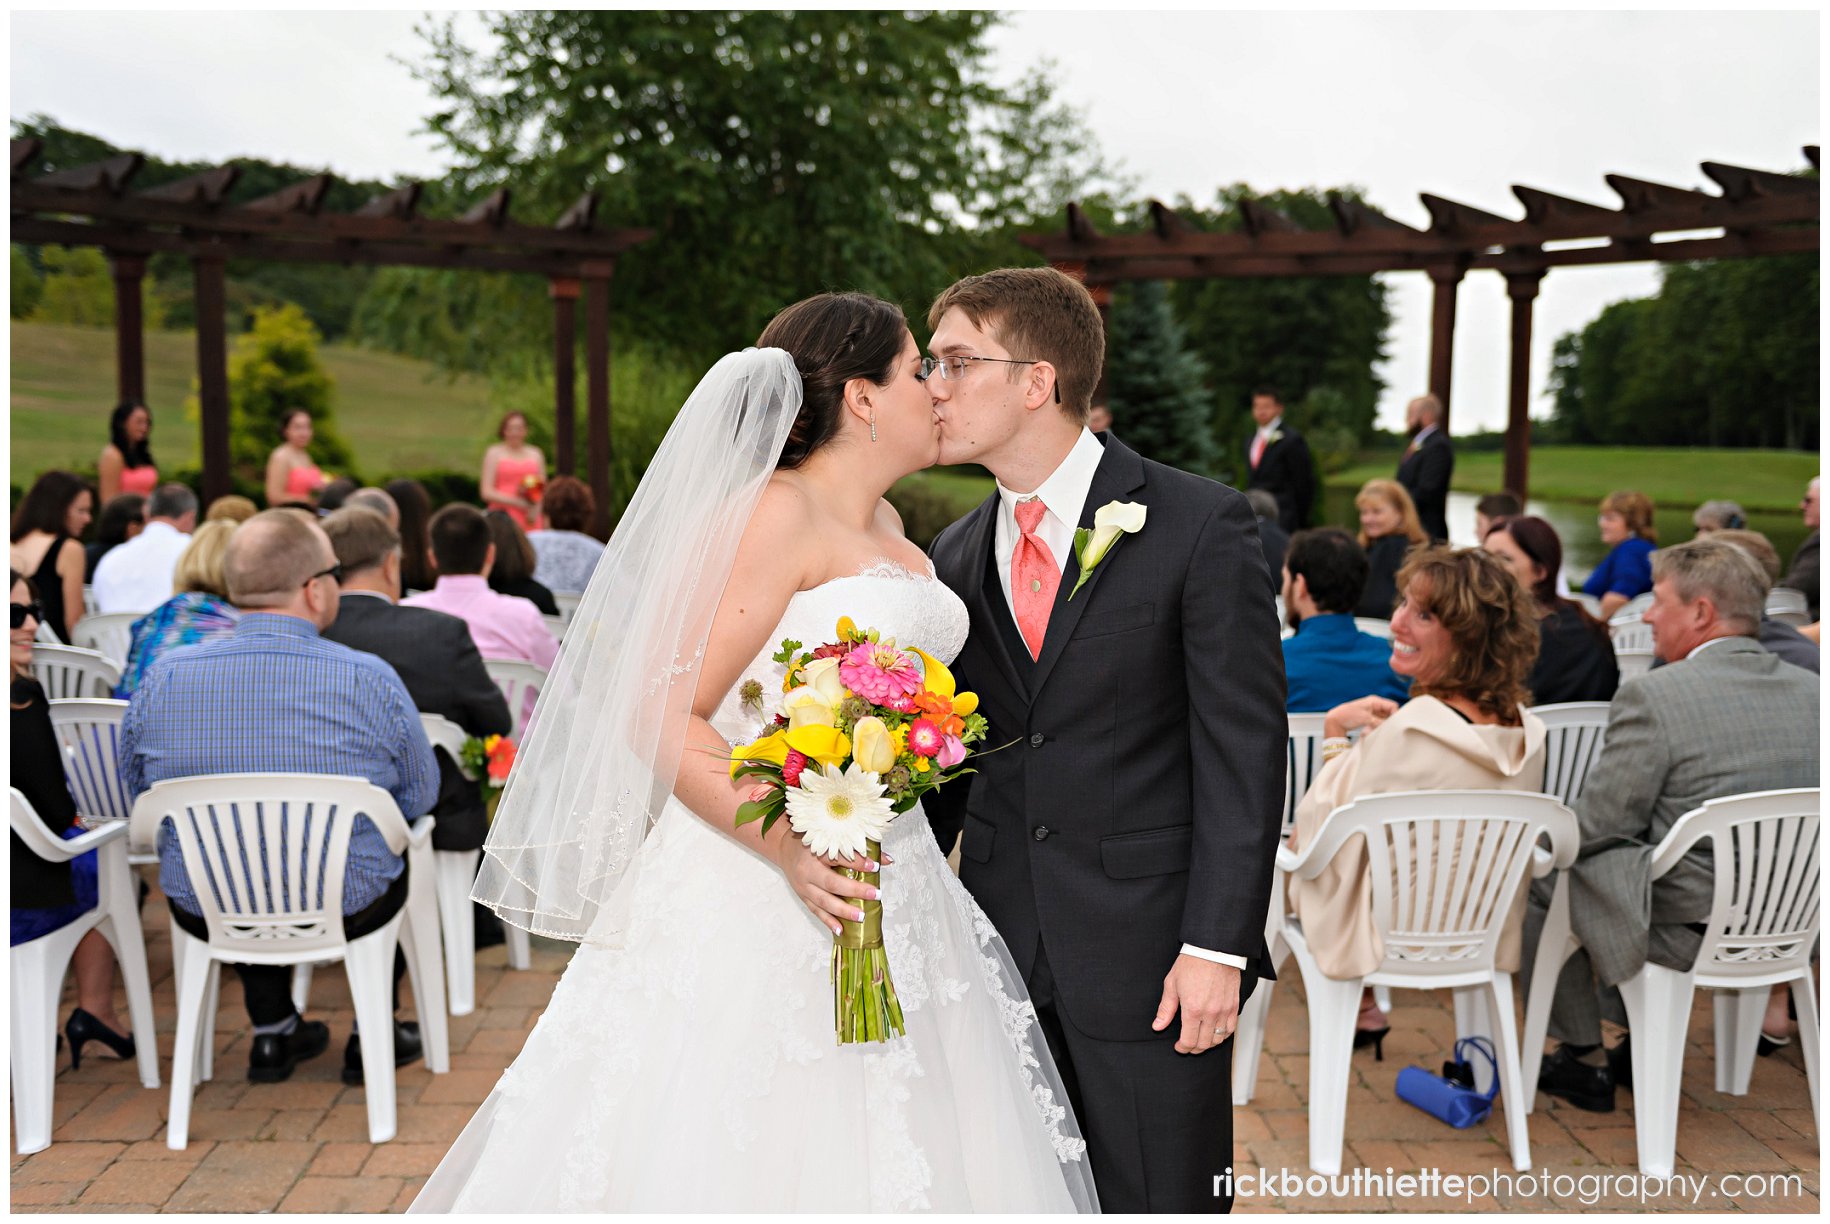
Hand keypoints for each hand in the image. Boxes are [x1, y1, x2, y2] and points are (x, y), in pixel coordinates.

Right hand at [766, 826, 893, 934]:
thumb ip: (857, 849)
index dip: (858, 861)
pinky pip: (816, 911)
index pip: (839, 856)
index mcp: (816, 851)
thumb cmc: (813, 842)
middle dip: (855, 890)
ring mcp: (804, 886)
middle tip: (875, 894)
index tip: (876, 865)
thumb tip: (886, 860)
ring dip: (843, 910)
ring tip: (861, 916)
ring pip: (824, 901)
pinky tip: (841, 929)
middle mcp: (808, 870)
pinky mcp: (803, 897)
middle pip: (832, 882)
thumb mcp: (832, 840)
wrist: (785, 849)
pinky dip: (829, 921)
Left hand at [1152, 955, 1240, 1054]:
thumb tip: (1157, 1026)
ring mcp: (1224, 1011)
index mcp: (1193, 1009)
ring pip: (1219, 1039)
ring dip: (1208, 1043)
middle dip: (1194, 1048)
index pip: (1189, 1041)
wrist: (1213, 949)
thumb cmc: (1192, 963)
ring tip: (1200, 1039)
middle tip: (1188, 1045)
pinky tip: (1215, 1032)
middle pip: (1204, 1044)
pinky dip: (1223, 1035)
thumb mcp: (1172, 984)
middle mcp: (1210, 1013)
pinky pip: (1231, 1029)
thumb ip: (1166, 1009)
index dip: (1182, 1048)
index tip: (1178, 1047)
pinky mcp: (1234, 1006)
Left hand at [1323, 695, 1398, 739]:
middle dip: (1390, 720)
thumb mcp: (1366, 719)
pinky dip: (1380, 726)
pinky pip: (1379, 721)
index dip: (1395, 715)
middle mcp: (1375, 704)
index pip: (1392, 706)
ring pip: (1385, 717)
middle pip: (1390, 712)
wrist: (1336, 720)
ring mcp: (1372, 711)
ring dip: (1385, 724)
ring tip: (1382, 730)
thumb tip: (1390, 726)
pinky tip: (1377, 730)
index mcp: (1375, 701)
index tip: (1394, 725)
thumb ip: (1380, 722)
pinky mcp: (1369, 717)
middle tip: (1389, 729)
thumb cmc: (1349, 716)